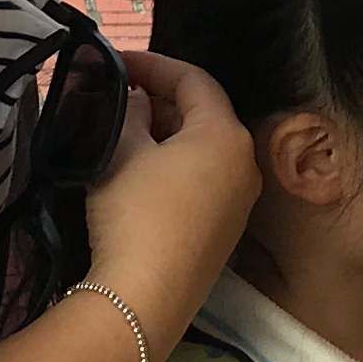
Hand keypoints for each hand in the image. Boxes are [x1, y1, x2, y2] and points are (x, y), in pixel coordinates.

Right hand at [84, 49, 259, 336]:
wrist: (145, 299)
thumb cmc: (135, 214)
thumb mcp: (122, 153)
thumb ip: (129, 115)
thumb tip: (138, 100)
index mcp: (226, 135)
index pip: (195, 80)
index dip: (153, 64)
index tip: (117, 62)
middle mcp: (245, 164)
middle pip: (205, 114)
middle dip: (160, 99)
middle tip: (117, 93)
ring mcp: (240, 201)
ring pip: (204, 149)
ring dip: (166, 132)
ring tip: (123, 127)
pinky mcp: (226, 231)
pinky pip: (204, 180)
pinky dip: (176, 164)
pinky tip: (141, 169)